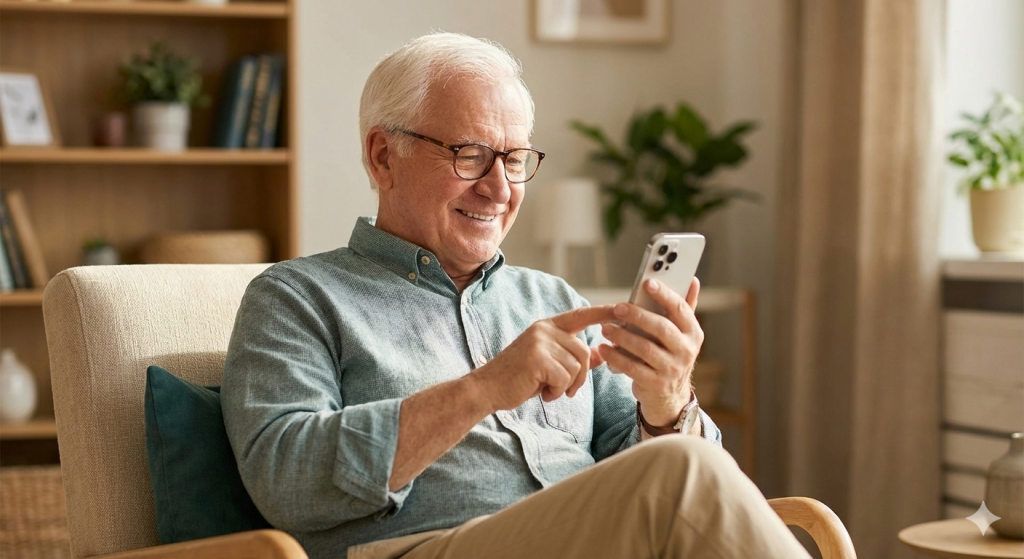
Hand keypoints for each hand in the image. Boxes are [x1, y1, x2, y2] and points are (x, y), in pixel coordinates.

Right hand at [471, 305, 615, 411]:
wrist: (488, 388)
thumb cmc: (519, 378)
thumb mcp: (550, 365)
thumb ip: (575, 358)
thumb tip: (602, 354)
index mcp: (547, 326)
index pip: (581, 315)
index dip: (603, 312)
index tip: (623, 309)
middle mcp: (544, 329)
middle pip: (584, 351)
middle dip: (580, 377)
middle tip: (564, 389)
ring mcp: (540, 341)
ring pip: (576, 367)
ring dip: (567, 386)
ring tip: (547, 388)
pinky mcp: (537, 358)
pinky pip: (564, 378)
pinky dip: (557, 392)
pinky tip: (541, 392)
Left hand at [598, 277, 703, 427]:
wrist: (670, 396)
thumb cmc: (670, 355)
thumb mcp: (681, 334)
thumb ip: (685, 307)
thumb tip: (692, 280)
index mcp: (693, 333)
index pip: (680, 309)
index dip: (664, 295)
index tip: (647, 283)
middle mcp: (686, 351)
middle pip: (661, 328)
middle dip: (637, 316)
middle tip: (617, 308)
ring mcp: (672, 369)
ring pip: (645, 348)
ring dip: (622, 336)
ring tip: (606, 328)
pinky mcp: (656, 384)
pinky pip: (632, 368)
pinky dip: (616, 357)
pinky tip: (603, 348)